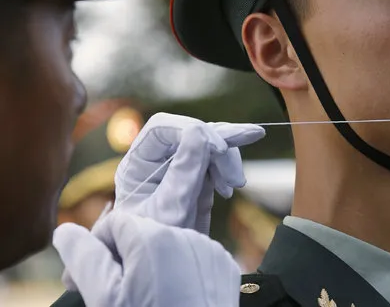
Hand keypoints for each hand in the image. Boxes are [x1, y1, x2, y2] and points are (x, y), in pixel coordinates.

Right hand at [53, 212, 240, 306]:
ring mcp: (210, 251)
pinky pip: (193, 261)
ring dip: (153, 267)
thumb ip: (84, 259)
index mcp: (154, 236)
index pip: (114, 223)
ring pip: (168, 248)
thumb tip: (66, 231)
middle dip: (125, 260)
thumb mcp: (105, 298)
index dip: (97, 250)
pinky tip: (174, 300)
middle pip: (142, 235)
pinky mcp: (225, 268)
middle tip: (116, 297)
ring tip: (148, 301)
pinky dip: (180, 275)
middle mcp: (186, 234)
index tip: (91, 281)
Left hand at [114, 113, 264, 233]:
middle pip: (191, 131)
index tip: (218, 148)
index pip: (163, 128)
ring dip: (228, 157)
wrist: (165, 274)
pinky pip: (218, 159)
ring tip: (236, 184)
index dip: (192, 130)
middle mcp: (156, 161)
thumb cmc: (155, 246)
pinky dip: (229, 166)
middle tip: (238, 167)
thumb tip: (199, 131)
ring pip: (209, 142)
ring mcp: (179, 168)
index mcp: (137, 165)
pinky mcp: (198, 178)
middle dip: (219, 143)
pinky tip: (233, 184)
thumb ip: (184, 171)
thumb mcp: (170, 210)